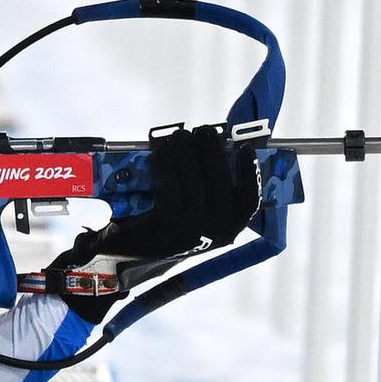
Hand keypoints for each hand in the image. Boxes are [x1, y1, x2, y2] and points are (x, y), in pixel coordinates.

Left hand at [88, 124, 264, 264]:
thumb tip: (216, 147)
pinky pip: (170, 183)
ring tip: (179, 136)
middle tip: (202, 130)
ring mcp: (193, 231)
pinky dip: (165, 163)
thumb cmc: (168, 226)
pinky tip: (161, 152)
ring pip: (194, 178)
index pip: (248, 202)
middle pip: (220, 182)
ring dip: (186, 150)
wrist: (130, 251)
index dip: (250, 174)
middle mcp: (216, 234)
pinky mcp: (168, 225)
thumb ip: (210, 189)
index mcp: (228, 231)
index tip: (245, 150)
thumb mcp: (196, 213)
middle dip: (211, 150)